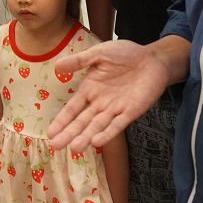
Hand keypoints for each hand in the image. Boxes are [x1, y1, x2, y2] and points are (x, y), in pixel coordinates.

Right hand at [46, 41, 169, 150]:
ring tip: (74, 149)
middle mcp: (100, 102)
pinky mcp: (131, 112)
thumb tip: (56, 66)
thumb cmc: (125, 54)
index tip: (50, 133)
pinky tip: (97, 141)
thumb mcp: (99, 53)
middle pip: (82, 121)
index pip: (72, 108)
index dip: (61, 120)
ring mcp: (115, 109)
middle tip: (55, 146)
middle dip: (69, 134)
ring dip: (86, 137)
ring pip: (97, 126)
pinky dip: (108, 133)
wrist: (152, 58)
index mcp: (90, 89)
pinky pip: (118, 124)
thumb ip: (79, 61)